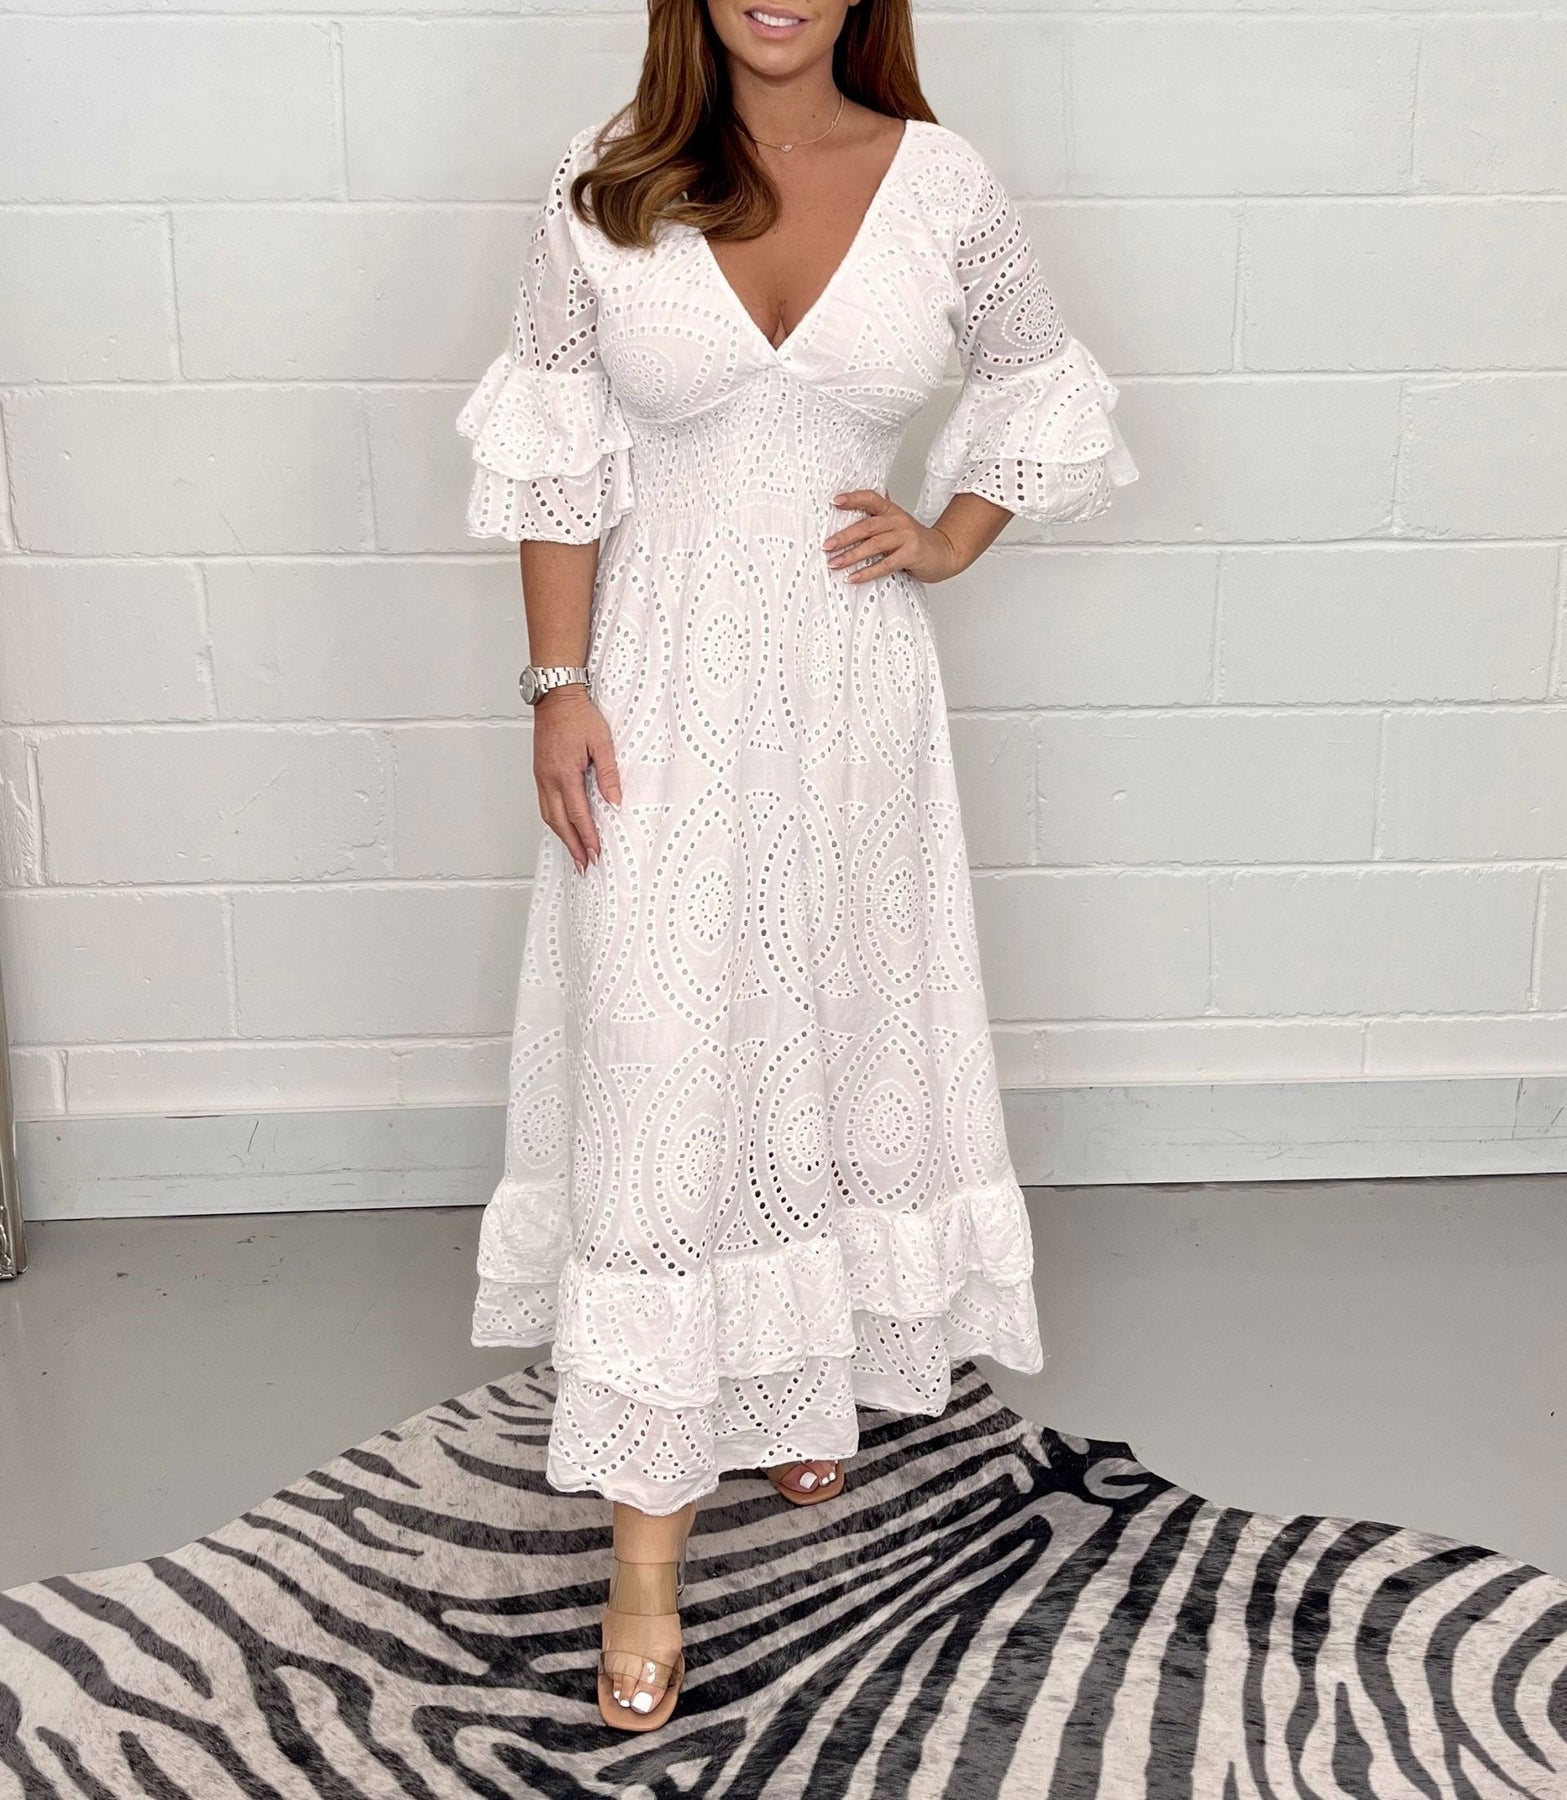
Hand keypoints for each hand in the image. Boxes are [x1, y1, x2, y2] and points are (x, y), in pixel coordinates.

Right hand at [532, 684, 620, 875]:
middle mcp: (549, 779)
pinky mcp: (539, 772)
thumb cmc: (578, 714)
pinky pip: (544, 804)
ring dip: (562, 836)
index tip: (595, 854)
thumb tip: (616, 801)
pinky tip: (562, 827)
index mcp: (565, 773)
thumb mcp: (602, 742)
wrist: (555, 696)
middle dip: (573, 846)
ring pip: (549, 815)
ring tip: (575, 853)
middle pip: (560, 822)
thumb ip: (608, 774)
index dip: (588, 837)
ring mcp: (541, 776)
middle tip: (584, 865)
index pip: (578, 814)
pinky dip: (554, 821)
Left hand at [824, 489, 964, 584]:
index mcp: (892, 511)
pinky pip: (885, 565)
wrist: (944, 552)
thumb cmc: (914, 541)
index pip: (871, 498)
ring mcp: (906, 537)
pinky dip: (867, 572)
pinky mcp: (911, 554)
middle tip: (827, 546)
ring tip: (834, 563)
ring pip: (874, 545)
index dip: (853, 498)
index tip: (835, 502)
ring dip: (851, 556)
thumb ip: (876, 520)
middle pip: (867, 526)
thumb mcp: (896, 525)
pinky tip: (853, 577)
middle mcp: (898, 521)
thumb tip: (846, 518)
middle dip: (844, 536)